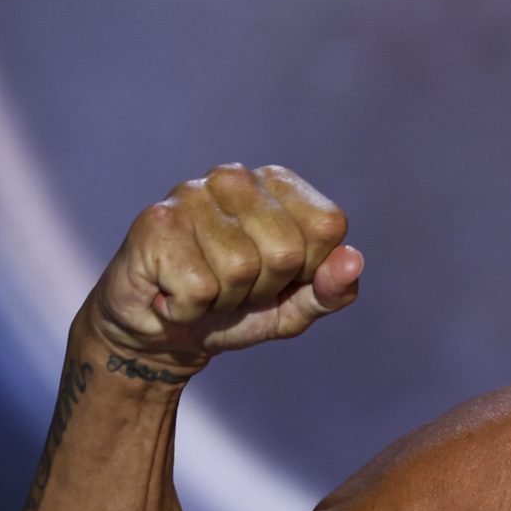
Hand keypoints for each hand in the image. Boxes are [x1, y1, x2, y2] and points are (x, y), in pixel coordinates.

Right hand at [90, 164, 361, 373]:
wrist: (160, 334)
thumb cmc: (235, 309)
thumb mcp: (296, 306)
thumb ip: (333, 289)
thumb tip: (354, 260)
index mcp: (280, 184)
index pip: (328, 226)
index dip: (309, 269)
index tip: (278, 276)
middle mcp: (236, 177)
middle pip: (286, 252)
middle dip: (264, 288)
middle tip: (233, 287)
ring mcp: (192, 195)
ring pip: (241, 270)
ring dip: (224, 299)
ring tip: (202, 288)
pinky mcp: (156, 223)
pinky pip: (200, 288)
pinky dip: (189, 309)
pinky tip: (173, 295)